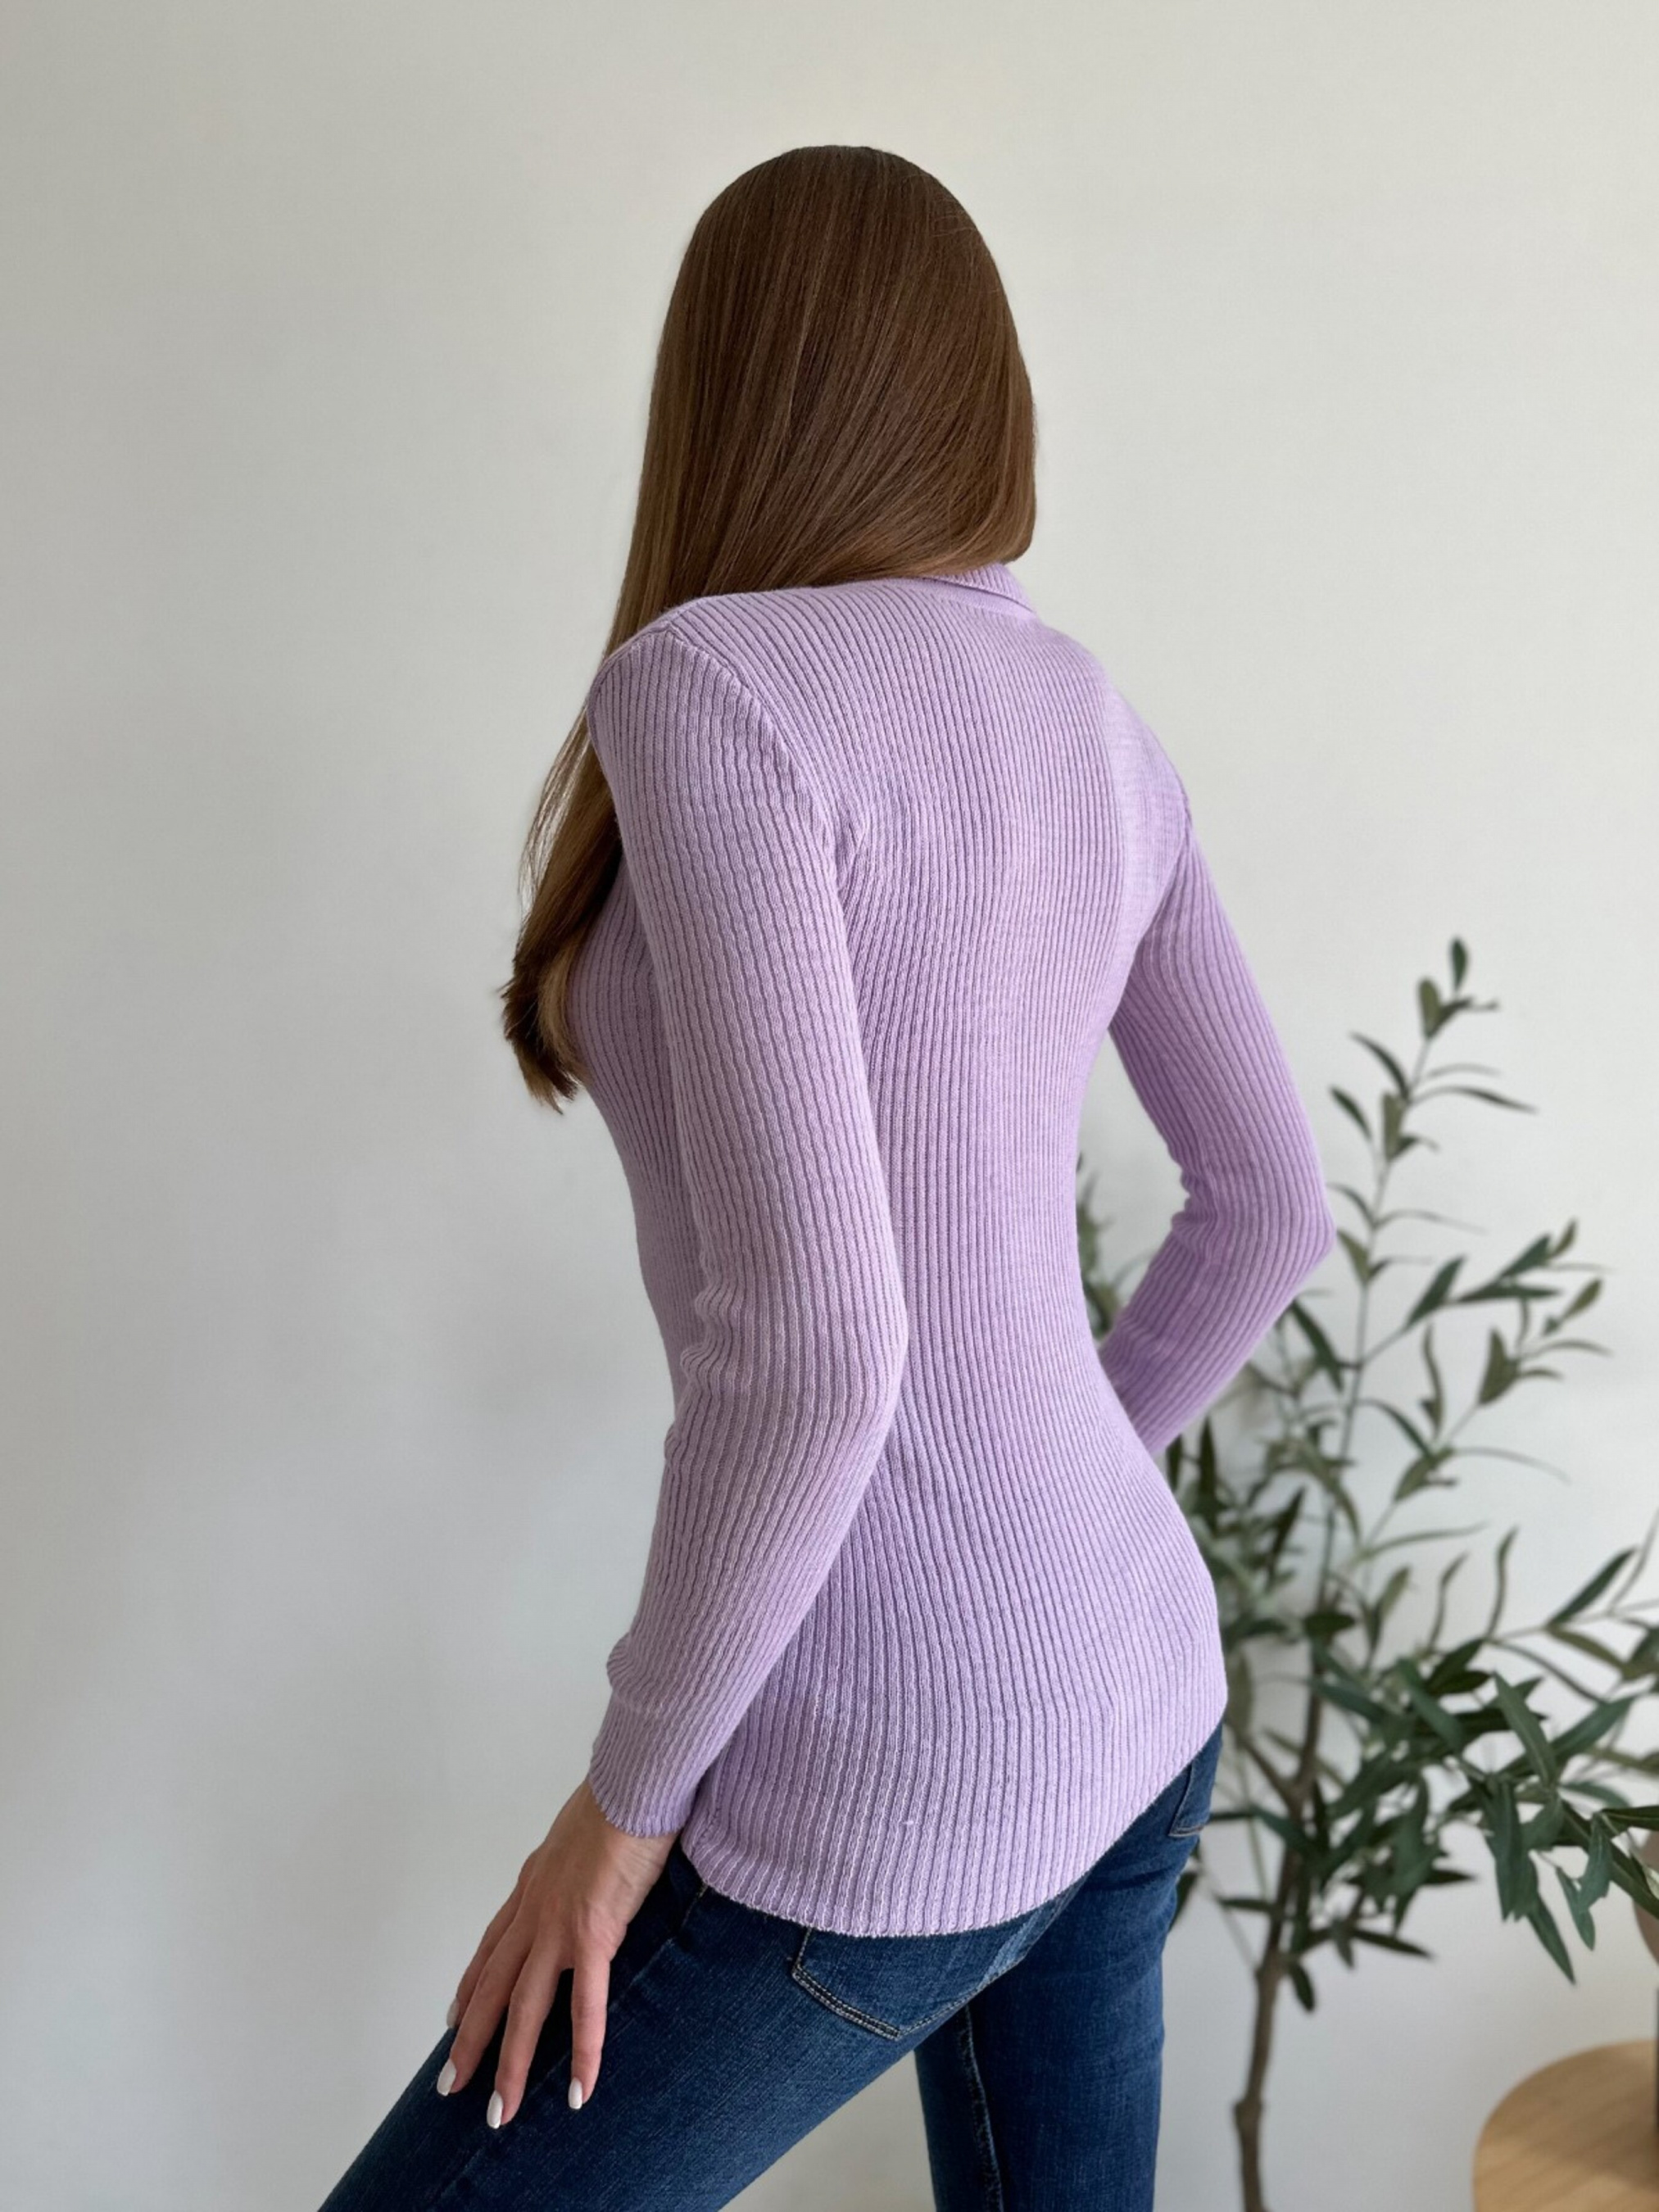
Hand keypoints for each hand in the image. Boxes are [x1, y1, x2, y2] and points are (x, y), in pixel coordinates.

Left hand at [437, 1776, 677, 2126]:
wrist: (635, 1776)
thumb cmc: (624, 1791)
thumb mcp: (587, 1828)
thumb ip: (582, 1858)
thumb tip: (596, 1867)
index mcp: (534, 1881)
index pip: (492, 1944)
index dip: (471, 1984)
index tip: (453, 2017)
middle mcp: (535, 1907)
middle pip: (493, 1984)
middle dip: (470, 2037)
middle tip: (450, 2084)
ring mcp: (558, 1924)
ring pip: (524, 2007)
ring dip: (511, 2064)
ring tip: (500, 2112)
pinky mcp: (593, 1933)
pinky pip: (585, 2006)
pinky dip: (584, 2052)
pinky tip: (581, 2091)